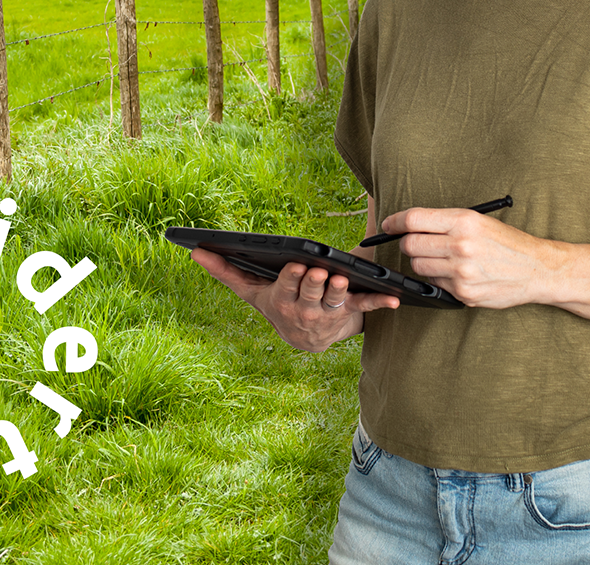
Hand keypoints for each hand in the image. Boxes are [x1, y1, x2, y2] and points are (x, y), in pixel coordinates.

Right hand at [190, 247, 399, 352]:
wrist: (305, 339)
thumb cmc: (277, 303)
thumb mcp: (251, 291)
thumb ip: (224, 270)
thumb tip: (195, 251)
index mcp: (282, 300)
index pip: (287, 287)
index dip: (293, 277)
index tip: (297, 266)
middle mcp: (304, 310)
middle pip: (311, 293)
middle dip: (316, 283)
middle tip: (322, 271)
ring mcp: (328, 313)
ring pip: (335, 300)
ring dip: (341, 291)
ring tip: (346, 278)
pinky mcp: (349, 314)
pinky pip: (366, 308)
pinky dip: (380, 303)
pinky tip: (394, 299)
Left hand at [382, 207, 546, 308]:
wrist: (537, 269)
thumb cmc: (506, 242)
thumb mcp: (478, 220)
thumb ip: (443, 222)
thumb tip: (408, 224)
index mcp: (463, 221)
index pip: (414, 219)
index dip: (395, 222)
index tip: (389, 224)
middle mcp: (461, 245)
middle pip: (410, 244)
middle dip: (408, 243)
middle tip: (416, 242)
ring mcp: (461, 272)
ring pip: (418, 266)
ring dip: (422, 262)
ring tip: (441, 258)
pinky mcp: (464, 293)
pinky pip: (434, 283)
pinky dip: (439, 278)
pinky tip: (455, 273)